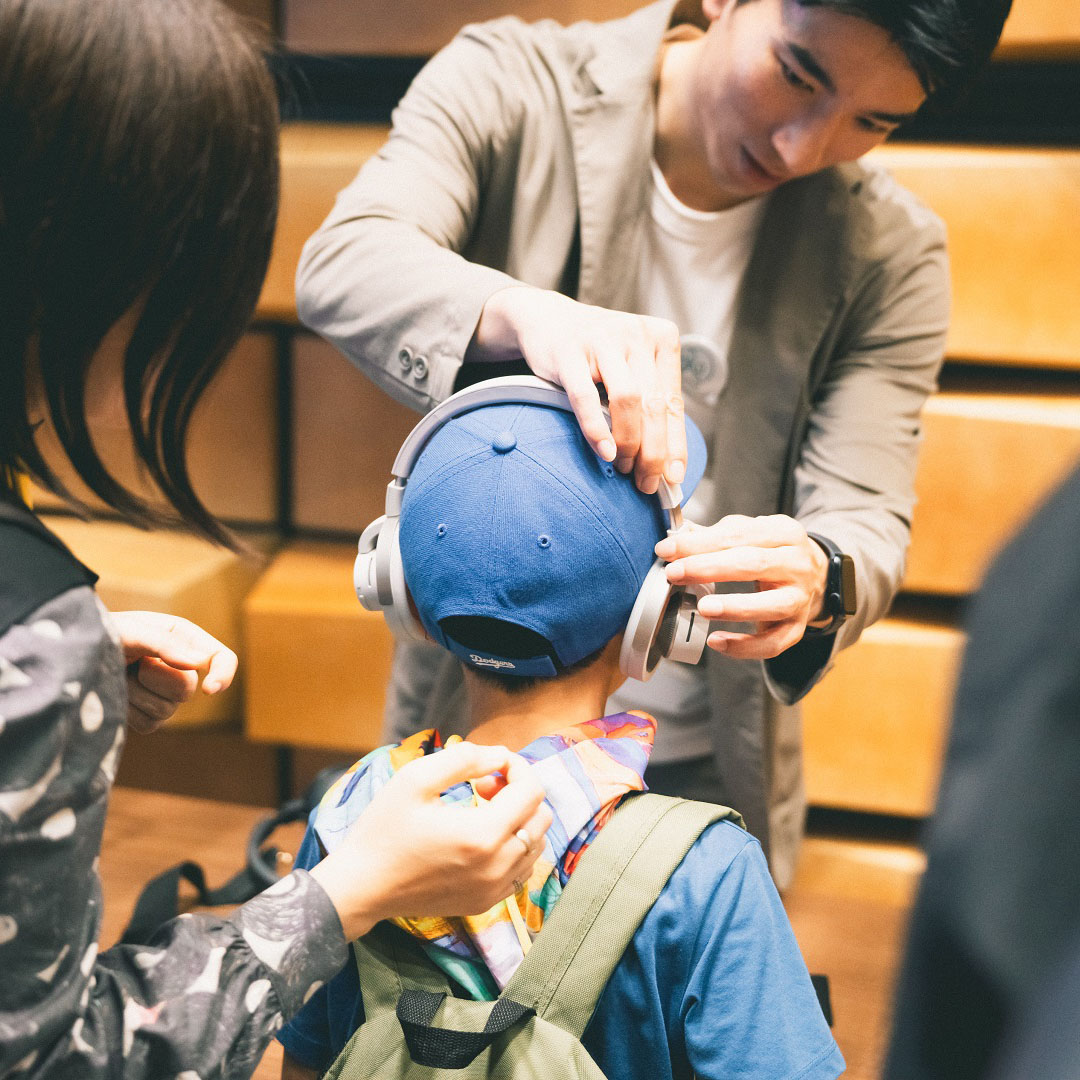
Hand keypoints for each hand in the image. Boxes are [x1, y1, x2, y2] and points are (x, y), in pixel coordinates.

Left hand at [109, 611, 237, 732]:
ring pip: (167, 710)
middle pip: (188, 688)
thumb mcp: (132, 630)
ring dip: (136, 693)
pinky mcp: (148, 717)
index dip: (223, 675)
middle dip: (156, 678)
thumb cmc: (102, 632)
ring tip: (119, 675)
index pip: (222, 658)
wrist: (70, 656)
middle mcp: (180, 667)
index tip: (209, 689)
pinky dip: (128, 711)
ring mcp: (165, 695)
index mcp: (185, 640)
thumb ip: (165, 644)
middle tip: (132, 663)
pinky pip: (149, 724)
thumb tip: (201, 663)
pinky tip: (116, 693)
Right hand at [309, 742, 550, 940]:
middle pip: (541, 818)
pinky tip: (481, 839)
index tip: (493, 764)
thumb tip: (499, 755)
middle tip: (485, 786)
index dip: (518, 767)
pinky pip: (521, 870)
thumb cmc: (383, 829)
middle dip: (520, 792)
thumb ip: (464, 759)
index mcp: (483, 835)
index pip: (532, 791)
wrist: (361, 887)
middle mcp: (497, 867)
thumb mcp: (415, 779)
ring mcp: (493, 890)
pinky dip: (513, 847)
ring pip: (536, 845)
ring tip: (482, 811)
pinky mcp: (485, 903)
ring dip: (519, 820)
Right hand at [472, 286, 685, 493]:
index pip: (673, 402)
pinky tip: (604, 451)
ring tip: (622, 467)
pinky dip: (597, 428)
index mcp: (663, 339)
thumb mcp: (631, 367)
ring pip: (628, 400)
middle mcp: (637, 335)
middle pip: (653, 405)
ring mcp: (603, 340)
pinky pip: (586, 397)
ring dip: (628, 442)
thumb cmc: (597, 353)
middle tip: (646, 483)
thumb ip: (649, 401)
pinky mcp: (569, 351)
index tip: (673, 478)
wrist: (548, 318)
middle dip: (652, 452)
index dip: (675, 444)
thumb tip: (665, 460)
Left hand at [655, 514, 829, 659]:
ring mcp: (800, 598)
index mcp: (783, 533)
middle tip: (674, 574)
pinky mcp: (797, 628)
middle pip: (754, 564)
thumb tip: (676, 538)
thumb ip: (715, 535)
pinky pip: (772, 643)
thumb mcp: (751, 532)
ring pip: (771, 605)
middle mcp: (797, 564)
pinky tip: (717, 642)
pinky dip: (745, 647)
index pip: (738, 535)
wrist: (817, 577)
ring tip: (703, 608)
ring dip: (735, 607)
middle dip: (710, 568)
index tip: (666, 550)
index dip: (700, 542)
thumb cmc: (772, 552)